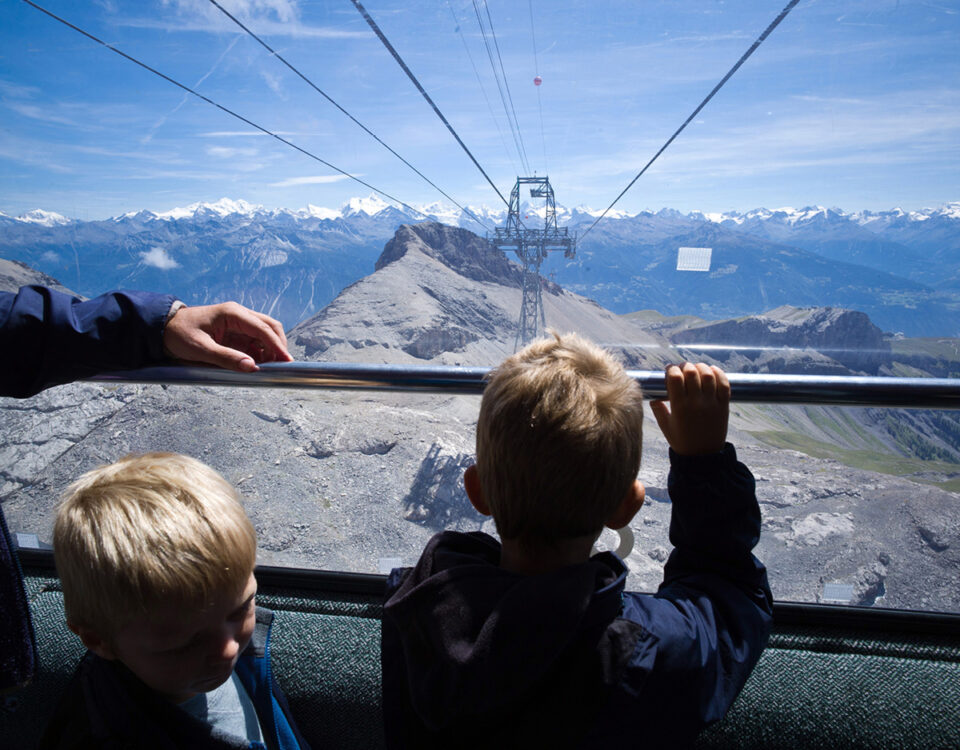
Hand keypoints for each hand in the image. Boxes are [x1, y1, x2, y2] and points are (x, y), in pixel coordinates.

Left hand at [162, 302, 292, 371]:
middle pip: (269, 326)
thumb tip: (252, 367)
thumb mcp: (200, 349)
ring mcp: (238, 322)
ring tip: (272, 367)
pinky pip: (255, 340)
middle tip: (283, 365)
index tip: (286, 360)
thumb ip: (227, 358)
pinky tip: (261, 363)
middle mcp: (239, 314)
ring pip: (265, 333)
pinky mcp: (235, 332)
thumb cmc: (179, 335)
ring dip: (271, 348)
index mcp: (232, 313)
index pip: (262, 328)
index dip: (276, 344)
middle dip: (279, 345)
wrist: (164, 329)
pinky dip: (262, 351)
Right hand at [650, 362, 729, 455]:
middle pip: (691, 372)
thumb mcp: (665, 426)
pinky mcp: (724, 405)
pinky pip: (724, 384)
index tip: (669, 371)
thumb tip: (653, 396)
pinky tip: (711, 371)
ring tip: (696, 368)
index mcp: (679, 407)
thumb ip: (658, 410)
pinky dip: (718, 373)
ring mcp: (712, 403)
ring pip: (708, 375)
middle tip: (682, 368)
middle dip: (685, 366)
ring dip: (701, 367)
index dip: (671, 370)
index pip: (675, 378)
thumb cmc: (682, 441)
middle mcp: (696, 403)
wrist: (703, 456)